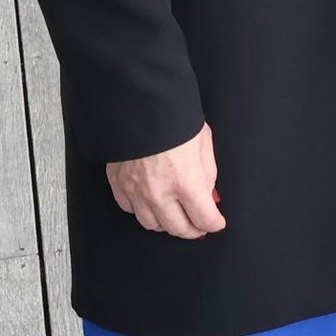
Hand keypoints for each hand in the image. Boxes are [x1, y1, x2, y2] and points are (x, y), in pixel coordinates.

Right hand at [107, 124, 224, 238]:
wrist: (138, 105)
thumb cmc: (174, 119)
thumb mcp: (203, 144)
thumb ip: (207, 175)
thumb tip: (208, 196)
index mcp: (186, 182)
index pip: (204, 218)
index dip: (214, 224)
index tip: (216, 223)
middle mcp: (159, 193)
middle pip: (178, 228)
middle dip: (192, 230)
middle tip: (199, 226)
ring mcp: (136, 191)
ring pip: (152, 225)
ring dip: (167, 224)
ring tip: (176, 216)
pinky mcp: (118, 185)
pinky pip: (130, 210)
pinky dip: (143, 211)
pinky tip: (151, 203)